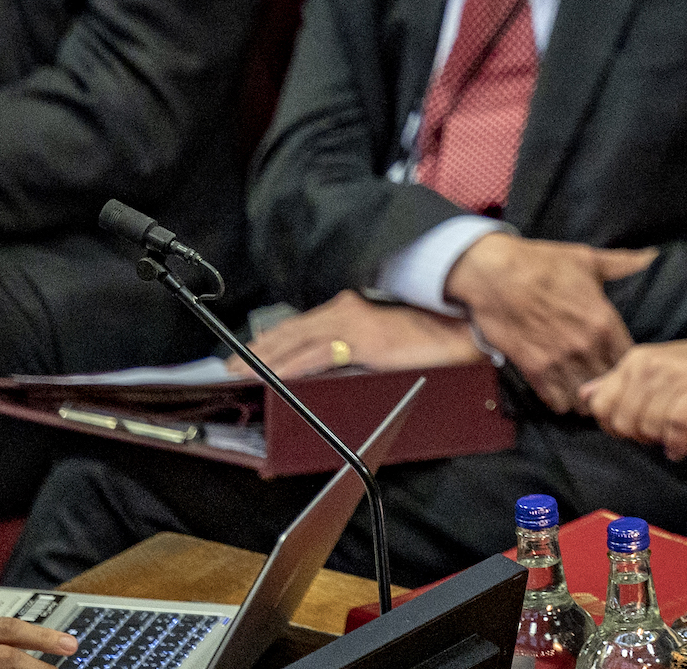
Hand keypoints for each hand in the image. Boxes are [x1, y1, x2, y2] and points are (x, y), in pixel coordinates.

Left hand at [244, 291, 487, 378]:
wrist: (460, 332)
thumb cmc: (429, 339)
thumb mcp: (384, 345)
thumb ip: (357, 352)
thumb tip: (333, 373)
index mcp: (350, 308)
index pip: (300, 325)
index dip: (270, 340)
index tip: (246, 355)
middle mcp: (345, 309)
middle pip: (289, 331)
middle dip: (256, 351)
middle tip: (227, 368)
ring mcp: (351, 323)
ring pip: (294, 342)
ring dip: (263, 361)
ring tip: (239, 375)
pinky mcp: (361, 340)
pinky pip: (315, 357)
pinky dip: (289, 368)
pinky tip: (273, 377)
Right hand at [446, 234, 657, 411]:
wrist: (495, 274)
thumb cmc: (541, 263)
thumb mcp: (586, 259)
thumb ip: (622, 263)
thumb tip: (651, 256)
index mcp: (603, 321)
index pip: (630, 360)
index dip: (630, 365)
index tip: (624, 364)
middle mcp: (585, 347)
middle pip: (610, 384)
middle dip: (610, 385)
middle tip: (607, 384)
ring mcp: (559, 361)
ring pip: (585, 399)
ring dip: (587, 397)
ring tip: (586, 391)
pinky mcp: (534, 370)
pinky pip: (556, 402)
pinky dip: (561, 401)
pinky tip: (563, 391)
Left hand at [578, 328, 686, 457]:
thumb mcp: (665, 369)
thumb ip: (623, 383)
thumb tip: (586, 395)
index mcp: (639, 358)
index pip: (600, 406)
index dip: (618, 428)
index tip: (642, 431)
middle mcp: (654, 361)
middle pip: (621, 420)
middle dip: (640, 437)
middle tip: (664, 435)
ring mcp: (680, 372)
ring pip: (648, 424)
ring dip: (664, 440)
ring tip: (680, 437)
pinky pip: (676, 424)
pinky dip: (680, 441)